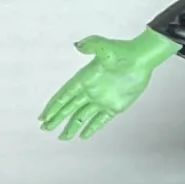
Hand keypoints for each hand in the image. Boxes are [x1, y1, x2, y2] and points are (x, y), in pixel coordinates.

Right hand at [39, 32, 169, 139]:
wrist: (141, 59)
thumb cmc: (122, 52)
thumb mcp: (104, 47)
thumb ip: (90, 45)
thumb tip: (77, 46)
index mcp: (84, 79)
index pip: (64, 96)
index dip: (53, 107)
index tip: (43, 117)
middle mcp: (90, 91)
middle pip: (69, 108)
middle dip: (56, 119)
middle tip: (45, 129)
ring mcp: (101, 100)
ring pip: (82, 117)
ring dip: (71, 127)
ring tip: (62, 138)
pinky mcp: (114, 107)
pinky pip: (100, 120)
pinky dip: (91, 128)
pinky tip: (83, 136)